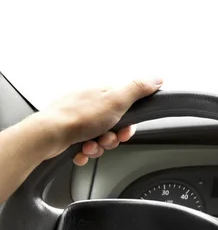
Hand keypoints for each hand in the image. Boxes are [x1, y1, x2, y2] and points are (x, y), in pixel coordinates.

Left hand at [37, 78, 162, 164]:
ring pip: (100, 136)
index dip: (129, 122)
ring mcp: (79, 117)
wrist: (49, 136)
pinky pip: (85, 144)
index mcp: (102, 91)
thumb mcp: (118, 99)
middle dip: (113, 137)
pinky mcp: (69, 131)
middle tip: (106, 138)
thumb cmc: (80, 117)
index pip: (127, 106)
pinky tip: (81, 150)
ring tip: (90, 145)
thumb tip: (157, 78)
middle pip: (114, 124)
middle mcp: (90, 101)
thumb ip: (139, 88)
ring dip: (99, 146)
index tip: (125, 130)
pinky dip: (85, 150)